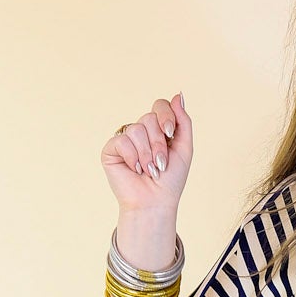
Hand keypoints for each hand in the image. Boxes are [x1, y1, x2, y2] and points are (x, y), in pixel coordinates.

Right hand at [101, 91, 192, 213]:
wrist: (155, 202)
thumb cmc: (170, 180)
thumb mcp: (184, 148)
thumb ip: (183, 121)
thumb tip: (178, 94)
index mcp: (157, 129)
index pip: (160, 106)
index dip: (166, 116)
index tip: (170, 133)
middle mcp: (140, 131)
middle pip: (149, 118)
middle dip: (159, 143)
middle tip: (160, 163)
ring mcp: (125, 139)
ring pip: (137, 129)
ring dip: (147, 153)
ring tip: (149, 170)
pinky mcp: (111, 149)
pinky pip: (122, 140)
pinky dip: (133, 157)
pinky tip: (135, 170)